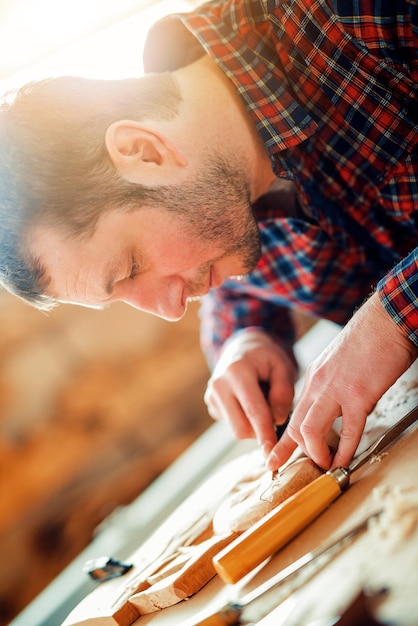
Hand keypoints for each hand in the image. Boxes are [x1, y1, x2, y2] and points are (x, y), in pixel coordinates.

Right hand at [204, 328, 296, 456]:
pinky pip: (233, 425)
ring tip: (264, 405)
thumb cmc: (266, 358)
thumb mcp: (282, 366)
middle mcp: (219, 384)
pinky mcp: (211, 405)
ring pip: (236, 430)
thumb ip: (283, 392)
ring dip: (255, 427)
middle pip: (241, 427)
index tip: (272, 452)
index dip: (265, 433)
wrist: (243, 348)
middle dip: (262, 432)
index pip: (253, 410)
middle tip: (279, 421)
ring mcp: (212, 396)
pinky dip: (246, 421)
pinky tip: (250, 404)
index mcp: (237, 371)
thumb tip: (278, 420)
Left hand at [267, 292, 417, 470]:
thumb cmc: (370, 341)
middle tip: (311, 467)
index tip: (275, 460)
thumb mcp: (339, 364)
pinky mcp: (358, 394)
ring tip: (327, 466)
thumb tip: (337, 407)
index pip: (293, 414)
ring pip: (310, 430)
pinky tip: (345, 462)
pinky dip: (345, 451)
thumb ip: (333, 385)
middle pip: (296, 426)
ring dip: (317, 453)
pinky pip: (348, 430)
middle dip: (299, 452)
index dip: (284, 442)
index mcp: (315, 378)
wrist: (386, 320)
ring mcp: (336, 390)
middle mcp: (318, 385)